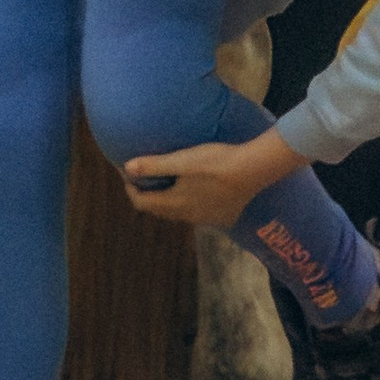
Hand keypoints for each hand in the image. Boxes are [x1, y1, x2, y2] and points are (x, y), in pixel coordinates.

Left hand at [118, 132, 304, 231]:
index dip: (130, 189)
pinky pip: (195, 214)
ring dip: (166, 200)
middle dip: (146, 195)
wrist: (252, 170)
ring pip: (176, 213)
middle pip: (158, 210)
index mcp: (174, 203)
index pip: (141, 203)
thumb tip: (127, 168)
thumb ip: (154, 165)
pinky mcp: (221, 217)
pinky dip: (185, 204)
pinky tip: (193, 191)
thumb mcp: (182, 160)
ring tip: (165, 182)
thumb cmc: (215, 162)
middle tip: (142, 177)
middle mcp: (187, 216)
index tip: (127, 173)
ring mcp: (205, 219)